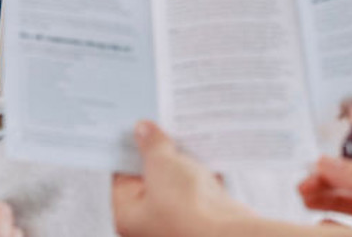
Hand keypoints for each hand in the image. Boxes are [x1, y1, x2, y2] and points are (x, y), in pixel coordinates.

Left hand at [111, 121, 255, 236]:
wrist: (230, 233)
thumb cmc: (187, 209)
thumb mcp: (161, 164)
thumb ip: (151, 144)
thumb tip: (144, 130)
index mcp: (129, 216)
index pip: (121, 177)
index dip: (128, 150)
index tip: (135, 127)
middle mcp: (152, 223)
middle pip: (151, 179)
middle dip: (158, 152)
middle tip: (161, 124)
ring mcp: (180, 222)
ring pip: (178, 184)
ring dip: (183, 161)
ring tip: (184, 133)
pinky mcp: (206, 219)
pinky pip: (201, 191)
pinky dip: (204, 173)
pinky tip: (207, 151)